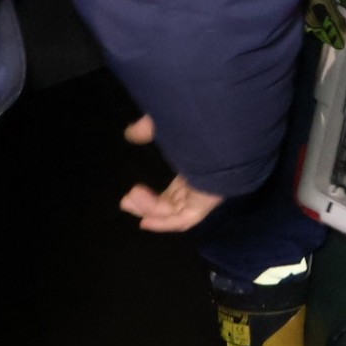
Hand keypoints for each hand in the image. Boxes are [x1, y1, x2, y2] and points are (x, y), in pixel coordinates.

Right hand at [118, 114, 220, 230]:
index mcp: (198, 161)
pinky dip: (163, 224)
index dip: (156, 195)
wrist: (220, 126)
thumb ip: (148, 129)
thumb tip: (130, 133)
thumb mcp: (167, 123)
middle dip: (148, 205)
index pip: (178, 186)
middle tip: (126, 201)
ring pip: (174, 211)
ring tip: (128, 200)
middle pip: (174, 202)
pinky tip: (144, 222)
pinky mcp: (206, 202)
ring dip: (149, 209)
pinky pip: (183, 220)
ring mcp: (204, 192)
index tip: (133, 192)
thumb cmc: (195, 121)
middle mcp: (202, 180)